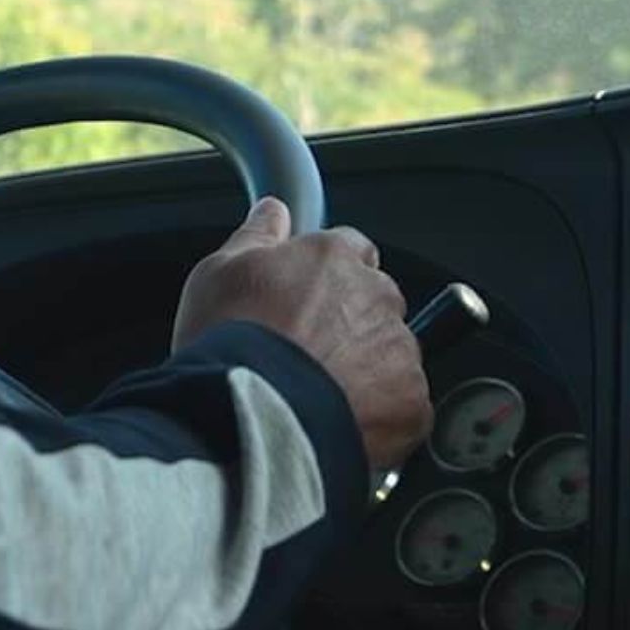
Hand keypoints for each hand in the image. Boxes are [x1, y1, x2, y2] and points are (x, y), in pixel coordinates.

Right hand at [171, 197, 430, 470]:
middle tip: (307, 350)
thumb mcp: (218, 273)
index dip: (326, 274)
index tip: (307, 297)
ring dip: (366, 366)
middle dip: (350, 320)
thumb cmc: (231, 344)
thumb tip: (273, 211)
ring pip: (391, 352)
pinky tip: (340, 419)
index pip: (349, 248)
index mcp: (333, 258)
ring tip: (318, 392)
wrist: (251, 416)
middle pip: (376, 300)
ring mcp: (399, 350)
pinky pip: (404, 404)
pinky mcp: (412, 403)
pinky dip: (381, 413)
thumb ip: (255, 235)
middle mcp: (376, 296)